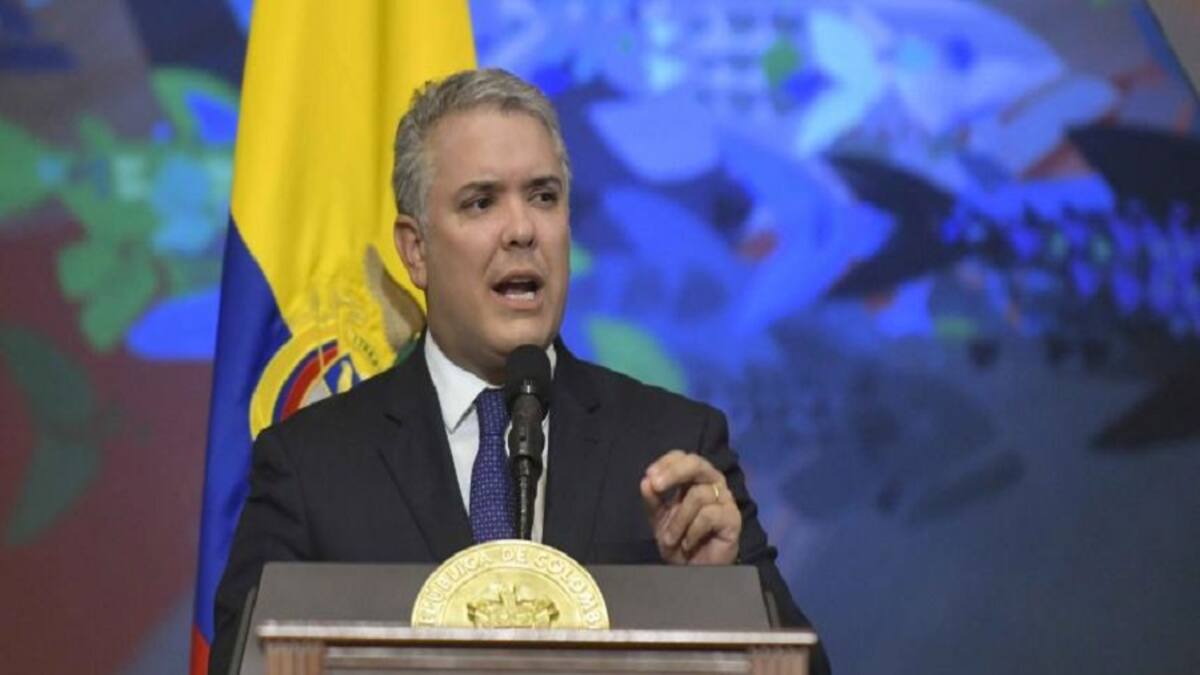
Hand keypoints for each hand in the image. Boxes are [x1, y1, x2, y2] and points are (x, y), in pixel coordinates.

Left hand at [640, 449, 740, 564]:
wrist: (694, 570)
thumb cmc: (678, 539)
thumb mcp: (658, 519)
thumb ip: (653, 500)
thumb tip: (645, 482)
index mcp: (693, 478)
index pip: (682, 457)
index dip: (666, 463)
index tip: (650, 476)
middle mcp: (712, 483)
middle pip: (697, 463)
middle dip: (674, 473)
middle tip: (656, 486)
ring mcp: (724, 499)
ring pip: (698, 495)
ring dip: (678, 520)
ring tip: (671, 539)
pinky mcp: (733, 518)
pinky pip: (709, 515)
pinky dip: (692, 531)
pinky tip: (688, 543)